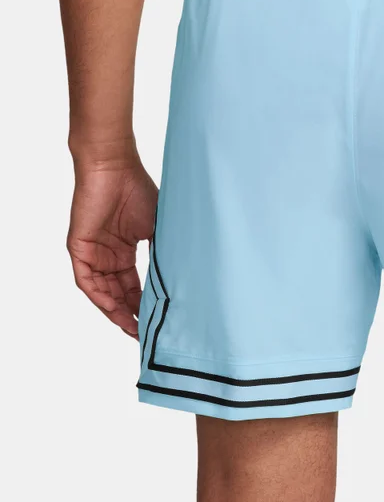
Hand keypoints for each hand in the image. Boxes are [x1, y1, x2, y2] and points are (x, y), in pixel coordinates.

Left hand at [67, 154, 157, 336]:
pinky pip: (87, 281)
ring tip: (133, 328)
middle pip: (118, 294)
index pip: (134, 287)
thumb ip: (164, 253)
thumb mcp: (158, 229)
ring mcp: (93, 253)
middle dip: (131, 316)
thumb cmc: (138, 190)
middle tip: (146, 334)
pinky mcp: (80, 248)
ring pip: (103, 292)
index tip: (158, 322)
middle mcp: (108, 256)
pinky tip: (115, 310)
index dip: (145, 305)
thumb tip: (185, 278)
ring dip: (116, 312)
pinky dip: (100, 297)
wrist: (114, 167)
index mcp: (125, 251)